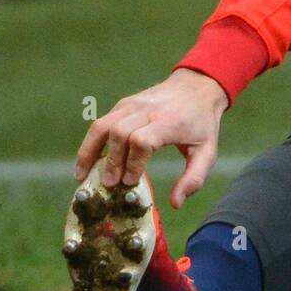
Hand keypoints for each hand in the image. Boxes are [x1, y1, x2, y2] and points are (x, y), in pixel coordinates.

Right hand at [74, 68, 228, 208]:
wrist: (197, 87)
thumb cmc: (202, 123)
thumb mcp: (207, 151)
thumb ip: (194, 178)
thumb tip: (175, 204)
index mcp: (170, 122)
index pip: (143, 140)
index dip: (134, 163)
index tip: (131, 181)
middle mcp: (148, 110)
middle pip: (120, 133)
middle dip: (113, 162)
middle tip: (111, 185)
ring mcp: (132, 105)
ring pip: (103, 126)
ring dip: (90, 152)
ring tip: (83, 177)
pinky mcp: (123, 104)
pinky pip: (101, 123)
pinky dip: (90, 143)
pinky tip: (85, 163)